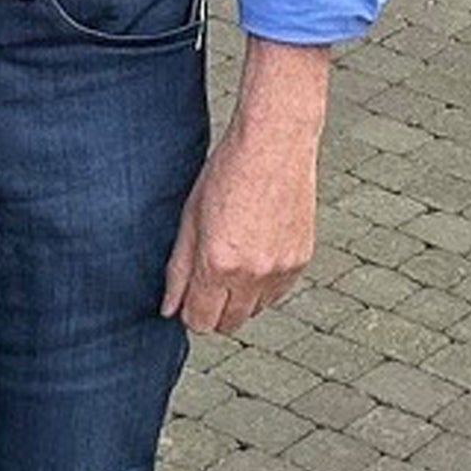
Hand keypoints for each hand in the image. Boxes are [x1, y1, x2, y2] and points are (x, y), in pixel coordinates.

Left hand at [160, 38, 330, 333]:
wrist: (274, 147)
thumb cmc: (226, 174)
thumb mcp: (189, 218)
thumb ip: (178, 268)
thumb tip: (169, 308)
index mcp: (219, 263)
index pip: (201, 320)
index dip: (188, 314)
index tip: (183, 301)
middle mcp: (253, 274)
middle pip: (228, 324)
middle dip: (211, 311)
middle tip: (202, 282)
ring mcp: (281, 270)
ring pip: (254, 311)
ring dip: (238, 298)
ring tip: (229, 258)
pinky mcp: (301, 262)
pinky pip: (277, 293)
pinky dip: (262, 285)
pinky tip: (252, 253)